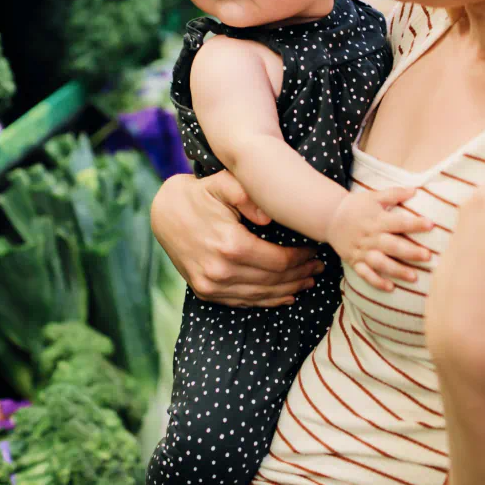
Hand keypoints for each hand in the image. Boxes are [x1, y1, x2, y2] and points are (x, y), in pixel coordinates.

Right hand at [151, 171, 320, 306]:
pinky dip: (268, 301)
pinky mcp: (206, 292)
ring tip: (308, 281)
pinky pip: (244, 302)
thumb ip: (248, 194)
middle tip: (319, 267)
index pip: (278, 261)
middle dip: (300, 274)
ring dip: (289, 290)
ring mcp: (212, 285)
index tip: (315, 250)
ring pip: (261, 295)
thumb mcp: (223, 183)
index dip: (301, 258)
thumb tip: (270, 216)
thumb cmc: (201, 194)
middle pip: (273, 280)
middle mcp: (221, 271)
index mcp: (230, 245)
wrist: (165, 212)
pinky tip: (285, 296)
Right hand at [325, 187, 434, 292]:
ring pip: (380, 263)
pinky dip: (376, 282)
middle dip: (410, 252)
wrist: (330, 217)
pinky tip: (390, 288)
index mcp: (377, 220)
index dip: (415, 224)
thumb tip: (414, 189)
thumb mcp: (373, 196)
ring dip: (397, 270)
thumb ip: (394, 194)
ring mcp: (362, 251)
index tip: (431, 224)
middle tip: (427, 256)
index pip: (399, 222)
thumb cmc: (356, 206)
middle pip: (392, 245)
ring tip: (414, 277)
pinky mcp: (354, 261)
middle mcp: (370, 237)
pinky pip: (365, 274)